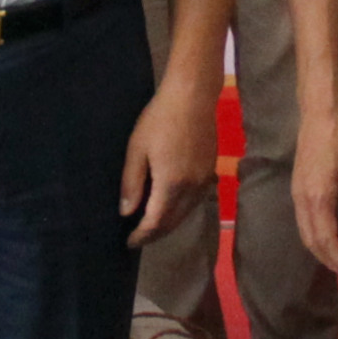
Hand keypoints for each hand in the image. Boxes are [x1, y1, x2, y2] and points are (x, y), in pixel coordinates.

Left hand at [119, 79, 217, 248]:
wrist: (193, 96)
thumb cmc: (159, 119)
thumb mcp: (137, 149)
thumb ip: (132, 183)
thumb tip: (126, 212)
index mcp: (171, 184)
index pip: (156, 222)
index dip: (142, 235)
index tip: (129, 243)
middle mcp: (192, 188)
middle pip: (173, 222)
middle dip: (156, 234)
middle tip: (139, 238)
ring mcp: (204, 180)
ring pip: (187, 213)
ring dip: (170, 223)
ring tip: (152, 226)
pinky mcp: (211, 170)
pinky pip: (196, 200)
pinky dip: (182, 210)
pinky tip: (172, 206)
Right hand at [291, 102, 337, 276]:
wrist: (319, 113)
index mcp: (319, 198)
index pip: (326, 239)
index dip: (337, 259)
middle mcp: (302, 200)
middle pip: (310, 240)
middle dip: (327, 260)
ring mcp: (296, 193)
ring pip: (303, 231)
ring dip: (319, 249)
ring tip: (336, 259)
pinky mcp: (296, 187)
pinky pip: (302, 220)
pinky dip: (313, 235)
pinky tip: (327, 235)